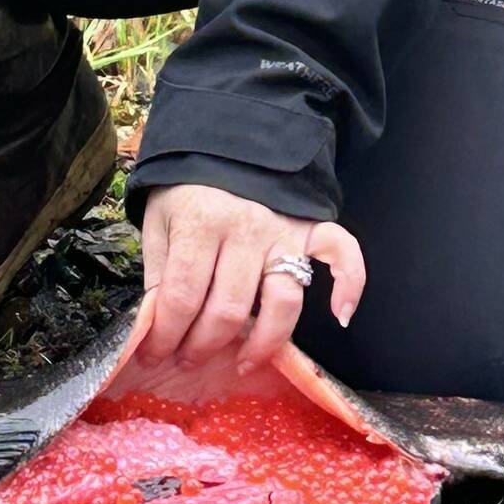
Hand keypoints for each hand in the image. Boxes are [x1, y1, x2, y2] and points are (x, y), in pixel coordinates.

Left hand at [139, 183, 364, 373]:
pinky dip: (349, 286)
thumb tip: (155, 332)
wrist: (221, 140)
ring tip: (241, 363)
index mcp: (200, 223)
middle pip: (228, 309)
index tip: (153, 354)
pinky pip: (343, 256)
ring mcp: (284, 231)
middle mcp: (246, 229)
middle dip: (202, 346)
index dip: (165, 334)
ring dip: (262, 343)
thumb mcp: (158, 224)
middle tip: (188, 360)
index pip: (182, 297)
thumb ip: (160, 276)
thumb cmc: (185, 190)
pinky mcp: (311, 229)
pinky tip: (341, 316)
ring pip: (283, 303)